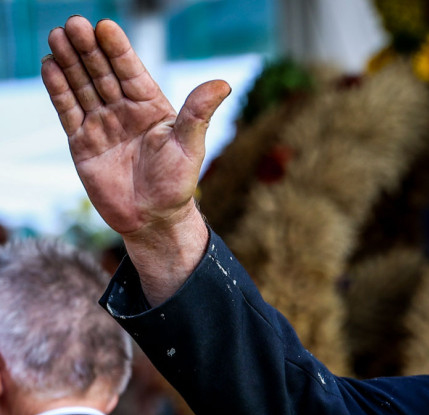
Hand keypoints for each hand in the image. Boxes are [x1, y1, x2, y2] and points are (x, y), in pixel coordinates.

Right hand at [41, 16, 231, 303]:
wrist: (153, 220)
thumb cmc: (177, 185)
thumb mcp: (190, 146)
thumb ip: (199, 113)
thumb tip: (223, 84)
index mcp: (152, 107)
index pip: (132, 71)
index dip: (119, 49)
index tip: (106, 26)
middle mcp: (125, 111)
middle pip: (103, 73)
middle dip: (88, 49)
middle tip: (74, 24)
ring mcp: (102, 125)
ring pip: (82, 87)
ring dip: (69, 62)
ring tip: (57, 36)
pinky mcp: (82, 142)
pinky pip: (68, 110)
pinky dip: (59, 89)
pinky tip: (49, 66)